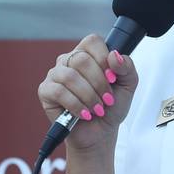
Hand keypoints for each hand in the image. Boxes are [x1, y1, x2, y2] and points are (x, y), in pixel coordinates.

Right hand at [37, 35, 138, 155]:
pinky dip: (76, 105)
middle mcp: (69, 60)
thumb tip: (114, 55)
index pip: (92, 41)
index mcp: (88, 53)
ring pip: (70, 76)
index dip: (104, 58)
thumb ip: (127, 67)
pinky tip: (84, 114)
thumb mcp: (128, 86)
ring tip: (97, 110)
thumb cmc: (112, 106)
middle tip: (108, 100)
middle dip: (99, 83)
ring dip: (89, 96)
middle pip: (82, 59)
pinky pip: (59, 91)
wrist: (100, 132)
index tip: (113, 78)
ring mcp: (55, 74)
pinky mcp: (45, 90)